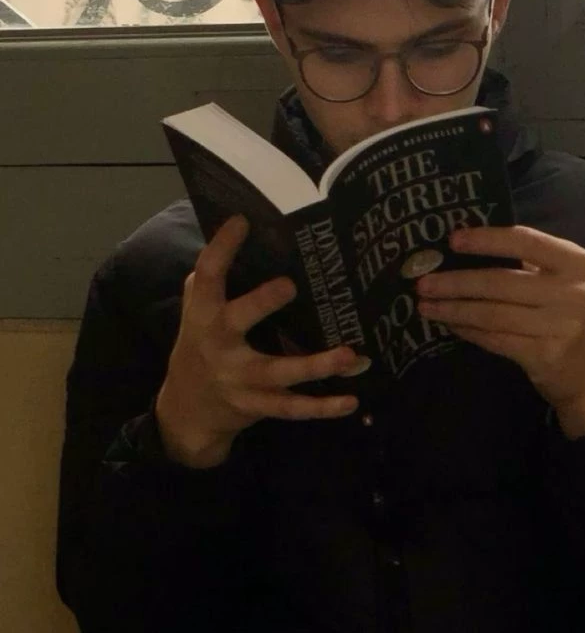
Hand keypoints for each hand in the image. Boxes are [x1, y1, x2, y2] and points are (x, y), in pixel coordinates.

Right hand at [156, 215, 369, 468]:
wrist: (186, 411)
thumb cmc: (201, 344)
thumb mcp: (196, 310)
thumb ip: (211, 277)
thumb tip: (237, 228)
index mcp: (203, 314)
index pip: (207, 275)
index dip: (221, 247)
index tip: (242, 221)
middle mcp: (218, 344)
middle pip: (237, 322)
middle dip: (261, 304)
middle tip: (290, 285)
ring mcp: (239, 379)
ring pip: (278, 373)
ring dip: (316, 366)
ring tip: (351, 356)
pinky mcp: (258, 405)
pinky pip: (293, 408)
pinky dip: (323, 407)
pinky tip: (351, 401)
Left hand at [416, 226, 584, 438]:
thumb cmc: (570, 317)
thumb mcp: (564, 281)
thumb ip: (528, 262)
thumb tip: (467, 245)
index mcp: (576, 261)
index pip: (524, 240)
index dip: (485, 239)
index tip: (452, 239)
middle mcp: (572, 290)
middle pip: (499, 281)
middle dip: (455, 282)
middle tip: (422, 283)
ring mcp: (560, 325)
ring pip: (492, 313)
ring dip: (453, 309)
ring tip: (425, 305)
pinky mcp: (545, 355)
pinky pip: (495, 338)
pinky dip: (467, 331)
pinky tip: (450, 324)